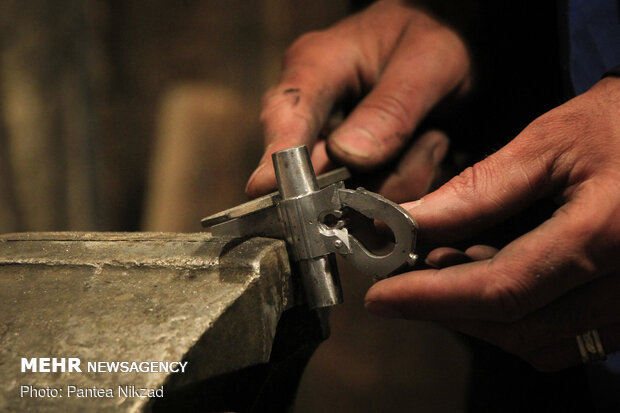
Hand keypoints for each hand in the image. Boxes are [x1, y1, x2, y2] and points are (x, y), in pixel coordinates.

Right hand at [246, 0, 469, 201]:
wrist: (442, 51)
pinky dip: (400, 184)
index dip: (276, 155)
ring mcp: (327, 142)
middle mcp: (312, 107)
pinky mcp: (345, 167)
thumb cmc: (429, 44)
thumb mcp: (428, 61)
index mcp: (317, 65)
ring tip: (432, 140)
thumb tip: (350, 156)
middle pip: (313, 166)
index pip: (287, 113)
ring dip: (395, 179)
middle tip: (424, 150)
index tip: (265, 189)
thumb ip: (393, 107)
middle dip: (365, 179)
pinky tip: (424, 151)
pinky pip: (365, 196)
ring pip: (344, 189)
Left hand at [365, 77, 619, 370]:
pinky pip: (570, 336)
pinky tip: (495, 277)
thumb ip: (480, 190)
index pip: (501, 289)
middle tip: (406, 280)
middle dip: (450, 310)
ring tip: (447, 271)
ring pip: (543, 342)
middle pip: (519, 327)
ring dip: (482, 318)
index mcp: (605, 234)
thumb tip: (409, 222)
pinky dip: (519, 318)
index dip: (431, 298)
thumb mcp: (551, 142)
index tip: (381, 297)